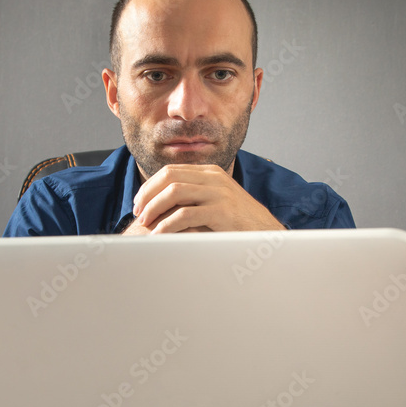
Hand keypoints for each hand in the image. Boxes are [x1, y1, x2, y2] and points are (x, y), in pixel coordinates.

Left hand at [129, 164, 284, 233]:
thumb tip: (163, 206)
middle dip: (148, 195)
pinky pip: (186, 214)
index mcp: (210, 173)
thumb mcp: (215, 203)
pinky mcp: (222, 211)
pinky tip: (160, 235)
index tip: (139, 203)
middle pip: (169, 177)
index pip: (171, 171)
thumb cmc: (238, 223)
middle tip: (138, 213)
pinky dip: (167, 224)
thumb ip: (195, 198)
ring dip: (154, 208)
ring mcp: (219, 192)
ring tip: (146, 223)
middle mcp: (214, 178)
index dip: (150, 186)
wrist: (267, 234)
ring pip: (174, 192)